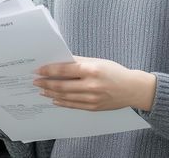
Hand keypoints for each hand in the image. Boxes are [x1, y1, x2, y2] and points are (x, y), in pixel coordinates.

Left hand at [33, 56, 155, 111]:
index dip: (49, 70)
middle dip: (46, 83)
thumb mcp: (97, 61)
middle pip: (62, 85)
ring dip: (51, 93)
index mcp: (92, 70)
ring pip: (65, 97)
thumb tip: (60, 60)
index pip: (64, 70)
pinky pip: (73, 105)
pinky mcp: (93, 108)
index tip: (38, 70)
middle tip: (36, 81)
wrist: (132, 89)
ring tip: (42, 90)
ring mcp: (92, 98)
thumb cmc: (114, 72)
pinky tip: (54, 99)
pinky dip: (61, 102)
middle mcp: (91, 85)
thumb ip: (79, 61)